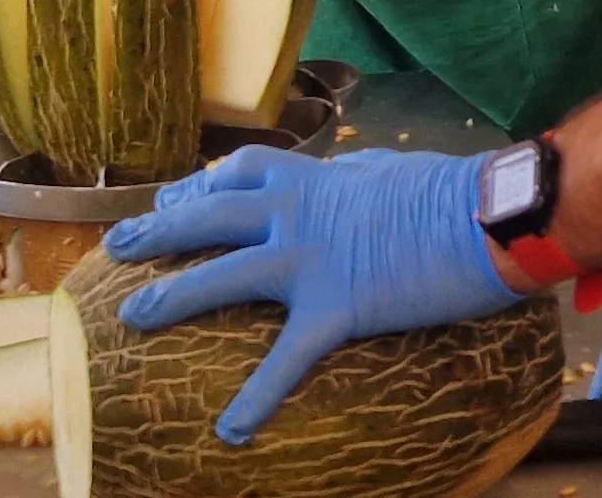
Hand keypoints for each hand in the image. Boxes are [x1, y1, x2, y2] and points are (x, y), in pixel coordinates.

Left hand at [100, 147, 516, 444]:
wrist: (483, 217)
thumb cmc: (451, 191)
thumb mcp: (389, 171)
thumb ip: (354, 178)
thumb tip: (347, 178)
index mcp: (314, 178)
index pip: (239, 174)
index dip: (199, 187)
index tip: (172, 201)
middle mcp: (297, 213)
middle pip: (210, 216)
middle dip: (159, 230)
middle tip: (118, 245)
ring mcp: (310, 259)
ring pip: (223, 273)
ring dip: (172, 296)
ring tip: (133, 317)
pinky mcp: (336, 307)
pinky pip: (286, 358)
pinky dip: (257, 395)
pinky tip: (232, 429)